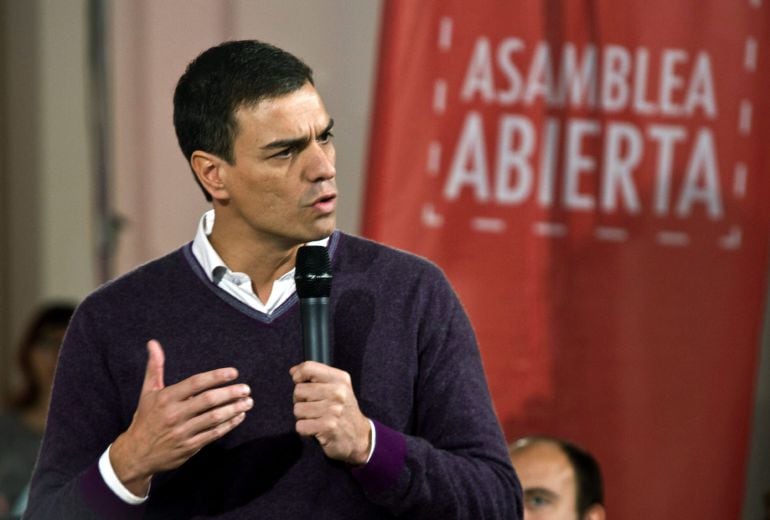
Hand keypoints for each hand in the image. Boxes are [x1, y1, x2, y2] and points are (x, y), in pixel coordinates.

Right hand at [110, 340, 252, 495]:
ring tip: (248, 402)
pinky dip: (229, 425)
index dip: (216, 376)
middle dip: (230, 393)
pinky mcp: (188, 447)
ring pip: (214, 418)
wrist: (136, 454)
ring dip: (234, 409)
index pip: (196, 383)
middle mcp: (174, 414)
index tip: (234, 373)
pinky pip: (213, 434)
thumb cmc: (145, 419)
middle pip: (208, 400)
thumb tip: (153, 343)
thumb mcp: (148, 392)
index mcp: (166, 398)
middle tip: (246, 389)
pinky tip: (239, 417)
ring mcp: (182, 432)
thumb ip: (155, 367)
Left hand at [290, 361, 371, 465]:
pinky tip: (316, 429)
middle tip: (315, 407)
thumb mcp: (338, 387)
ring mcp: (333, 410)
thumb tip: (293, 371)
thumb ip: (317, 376)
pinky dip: (305, 430)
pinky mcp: (327, 427)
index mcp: (340, 379)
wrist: (359, 437)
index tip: (300, 383)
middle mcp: (338, 392)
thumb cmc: (343, 410)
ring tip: (317, 418)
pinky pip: (300, 426)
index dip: (298, 376)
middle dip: (301, 401)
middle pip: (298, 390)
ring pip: (298, 409)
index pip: (308, 368)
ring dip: (303, 417)